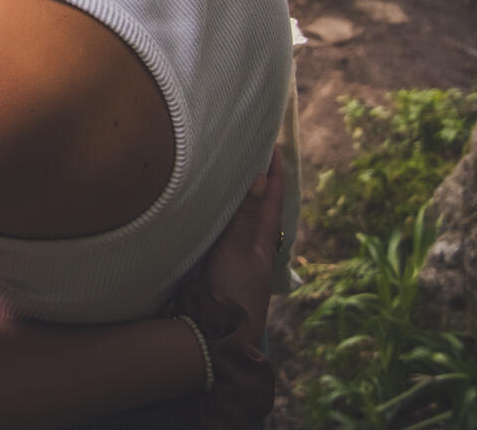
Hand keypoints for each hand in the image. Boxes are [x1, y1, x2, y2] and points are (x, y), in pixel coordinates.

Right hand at [201, 150, 284, 351]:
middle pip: (257, 204)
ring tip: (227, 170)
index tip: (272, 143)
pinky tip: (202, 206)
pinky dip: (216, 212)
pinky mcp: (213, 262)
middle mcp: (251, 243)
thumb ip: (246, 215)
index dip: (273, 170)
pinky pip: (218, 228)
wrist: (217, 334)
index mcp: (263, 238)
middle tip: (248, 150)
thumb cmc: (234, 290)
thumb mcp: (240, 249)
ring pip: (238, 216)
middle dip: (255, 178)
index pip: (272, 196)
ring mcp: (233, 253)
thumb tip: (260, 176)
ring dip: (234, 195)